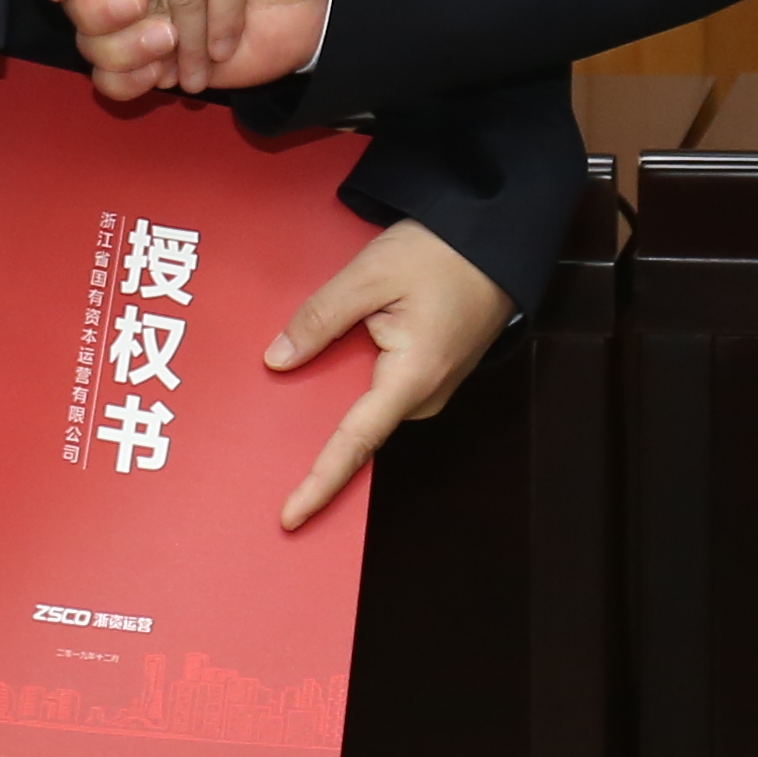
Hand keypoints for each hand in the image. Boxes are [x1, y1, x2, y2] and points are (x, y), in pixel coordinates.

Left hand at [259, 221, 511, 530]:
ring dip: (332, 394)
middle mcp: (426, 395)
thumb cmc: (442, 252)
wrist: (498, 238)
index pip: (357, 442)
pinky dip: (353, 379)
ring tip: (291, 374)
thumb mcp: (371, 274)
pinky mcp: (431, 372)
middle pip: (357, 426)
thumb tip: (278, 360)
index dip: (320, 483)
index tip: (290, 517)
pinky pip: (383, 388)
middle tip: (259, 425)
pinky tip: (330, 358)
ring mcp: (433, 387)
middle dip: (312, 426)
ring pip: (368, 404)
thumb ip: (321, 318)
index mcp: (412, 378)